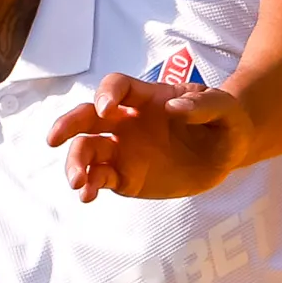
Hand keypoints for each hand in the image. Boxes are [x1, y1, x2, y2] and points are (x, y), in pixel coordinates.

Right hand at [50, 71, 244, 201]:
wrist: (227, 152)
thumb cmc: (225, 121)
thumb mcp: (225, 108)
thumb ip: (204, 105)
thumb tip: (175, 108)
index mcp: (146, 97)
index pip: (116, 86)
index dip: (107, 93)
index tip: (108, 107)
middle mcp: (126, 120)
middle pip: (87, 116)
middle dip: (67, 125)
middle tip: (53, 139)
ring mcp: (123, 148)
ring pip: (87, 150)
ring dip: (76, 163)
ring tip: (78, 183)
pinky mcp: (125, 175)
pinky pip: (101, 178)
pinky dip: (91, 186)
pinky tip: (88, 196)